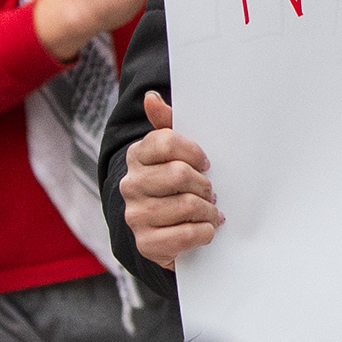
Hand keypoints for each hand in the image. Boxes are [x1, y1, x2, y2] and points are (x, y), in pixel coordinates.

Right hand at [122, 93, 222, 264]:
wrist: (160, 231)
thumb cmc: (173, 185)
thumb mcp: (173, 154)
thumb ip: (166, 124)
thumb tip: (151, 98)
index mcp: (137, 156)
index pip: (166, 142)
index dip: (193, 152)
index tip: (205, 163)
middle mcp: (131, 184)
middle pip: (179, 174)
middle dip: (204, 184)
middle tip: (210, 191)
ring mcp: (136, 215)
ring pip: (187, 205)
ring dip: (209, 210)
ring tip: (210, 211)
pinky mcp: (146, 243)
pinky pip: (186, 234)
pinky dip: (204, 232)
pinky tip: (205, 228)